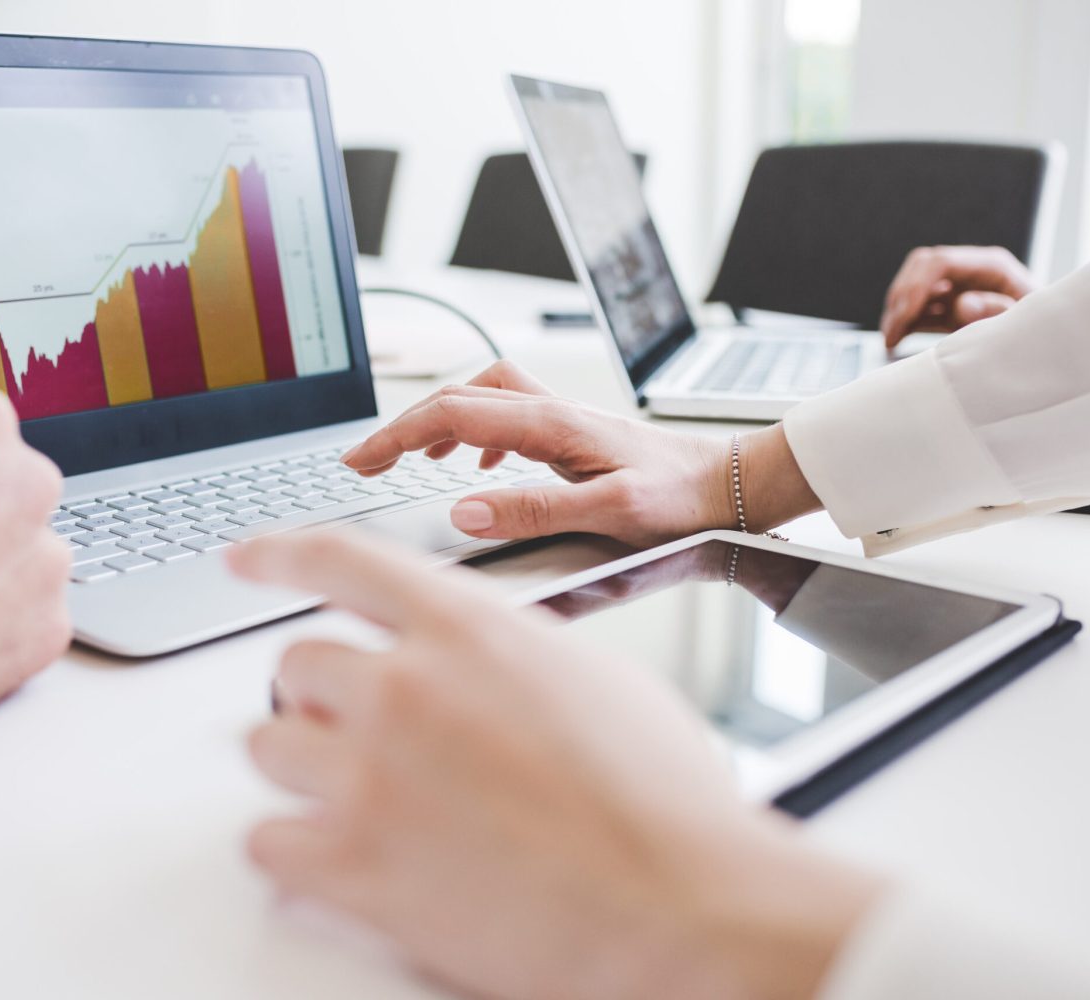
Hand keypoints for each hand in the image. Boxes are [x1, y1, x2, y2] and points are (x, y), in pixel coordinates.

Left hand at [233, 531, 882, 999]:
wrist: (682, 906)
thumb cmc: (660, 799)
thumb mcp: (591, 677)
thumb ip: (503, 651)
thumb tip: (468, 658)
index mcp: (466, 630)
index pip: (341, 560)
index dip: (281, 553)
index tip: (248, 559)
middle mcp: (406, 690)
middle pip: (297, 663)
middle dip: (325, 695)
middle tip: (364, 728)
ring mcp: (371, 777)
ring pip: (270, 745)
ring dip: (309, 766)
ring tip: (369, 797)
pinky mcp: (355, 867)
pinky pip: (267, 841)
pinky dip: (296, 848)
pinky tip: (344, 857)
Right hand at [342, 360, 819, 546]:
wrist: (728, 484)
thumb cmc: (680, 499)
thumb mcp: (609, 513)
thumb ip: (535, 509)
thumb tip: (465, 509)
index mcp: (550, 425)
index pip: (453, 414)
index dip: (398, 435)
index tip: (361, 458)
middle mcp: (551, 411)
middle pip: (457, 398)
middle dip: (403, 425)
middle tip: (366, 458)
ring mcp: (560, 419)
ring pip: (480, 399)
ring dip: (437, 421)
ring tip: (408, 454)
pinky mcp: (570, 432)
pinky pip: (507, 415)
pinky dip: (475, 431)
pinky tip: (476, 464)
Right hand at [880, 245, 1035, 349]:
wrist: (1042, 341)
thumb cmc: (1037, 330)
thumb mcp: (1021, 322)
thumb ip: (994, 310)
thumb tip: (961, 303)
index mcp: (990, 266)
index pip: (939, 262)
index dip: (915, 287)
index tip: (904, 317)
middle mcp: (970, 270)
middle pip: (920, 268)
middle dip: (901, 298)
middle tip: (892, 332)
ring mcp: (958, 285)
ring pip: (913, 285)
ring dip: (897, 311)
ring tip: (891, 340)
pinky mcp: (950, 302)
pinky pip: (918, 305)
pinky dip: (904, 321)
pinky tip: (897, 338)